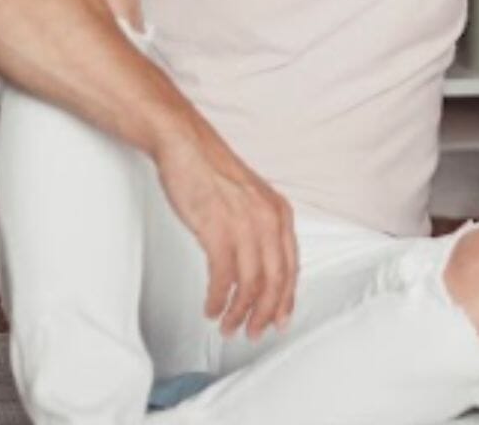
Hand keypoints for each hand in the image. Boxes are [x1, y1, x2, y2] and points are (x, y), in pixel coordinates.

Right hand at [155, 123, 298, 339]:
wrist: (187, 146)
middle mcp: (268, 219)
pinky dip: (218, 299)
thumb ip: (261, 228)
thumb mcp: (251, 199)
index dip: (286, 299)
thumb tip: (262, 265)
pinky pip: (223, 278)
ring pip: (251, 284)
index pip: (291, 266)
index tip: (279, 320)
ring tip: (228, 326)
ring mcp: (245, 225)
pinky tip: (211, 307)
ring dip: (239, 312)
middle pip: (275, 281)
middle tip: (252, 333)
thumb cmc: (213, 172)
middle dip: (265, 314)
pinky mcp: (217, 229)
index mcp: (280, 212)